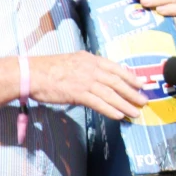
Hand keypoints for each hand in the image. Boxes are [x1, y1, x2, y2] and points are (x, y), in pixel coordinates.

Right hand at [29, 51, 147, 120]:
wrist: (33, 73)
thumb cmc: (48, 68)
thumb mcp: (72, 60)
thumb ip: (86, 66)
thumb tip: (98, 75)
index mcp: (89, 59)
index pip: (115, 67)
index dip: (130, 77)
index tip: (141, 84)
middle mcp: (90, 68)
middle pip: (117, 81)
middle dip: (132, 92)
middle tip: (143, 101)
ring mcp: (85, 80)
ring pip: (111, 94)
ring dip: (125, 104)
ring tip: (135, 113)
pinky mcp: (78, 93)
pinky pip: (98, 103)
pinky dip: (110, 110)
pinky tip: (119, 116)